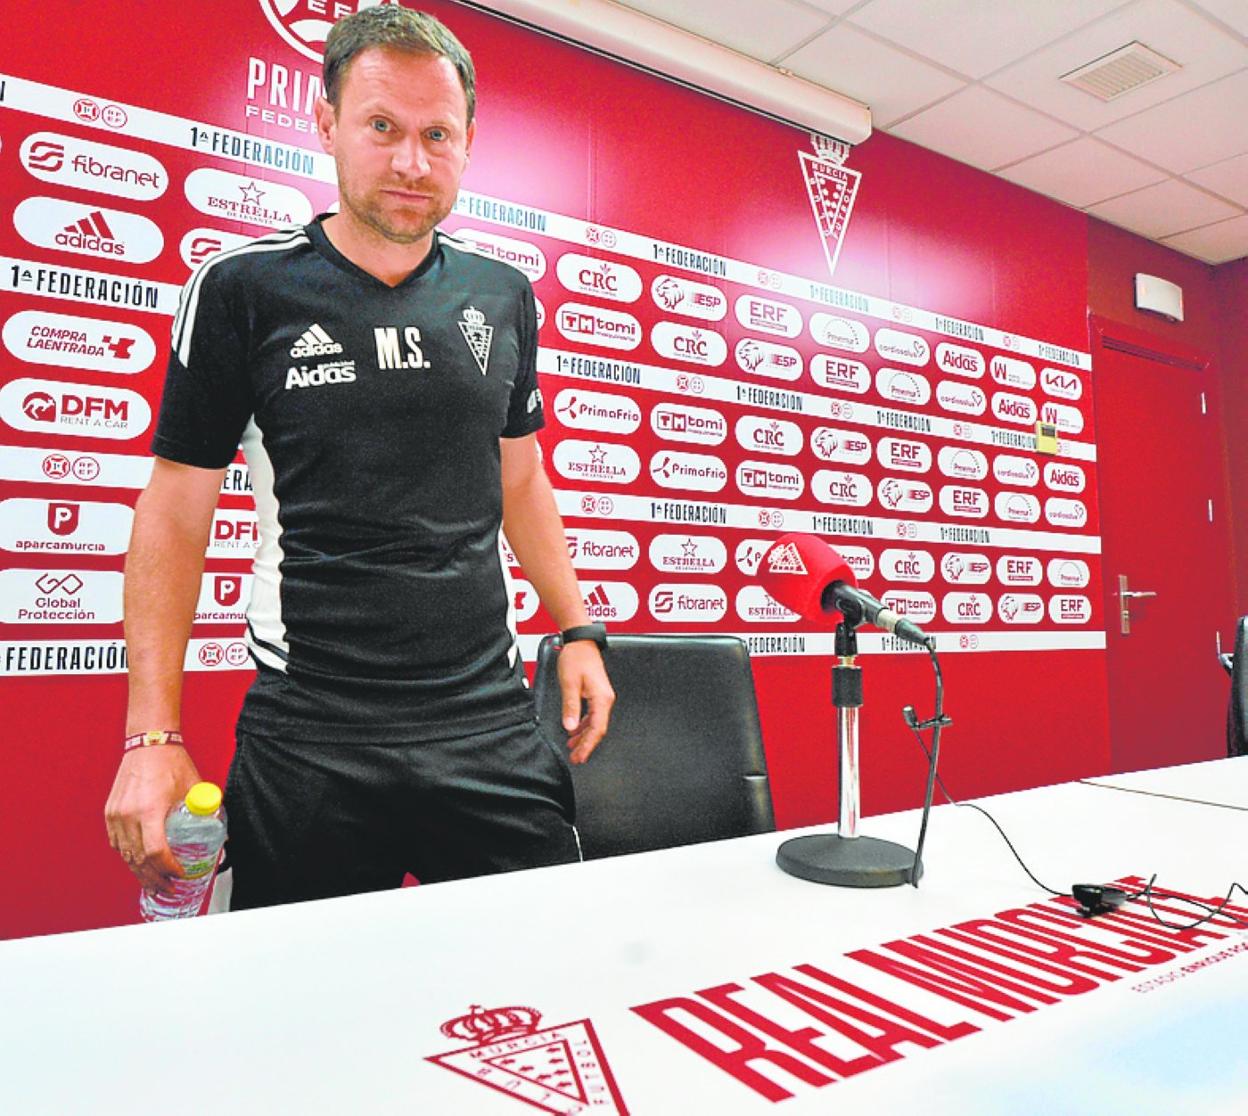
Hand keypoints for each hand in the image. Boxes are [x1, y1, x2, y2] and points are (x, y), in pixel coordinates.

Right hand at [104, 745, 201, 896]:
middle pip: (139, 860)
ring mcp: (116, 816)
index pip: (156, 852)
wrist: (148, 744)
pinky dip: (129, 858)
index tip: (181, 876)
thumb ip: (207, 813)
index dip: (168, 869)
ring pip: (126, 856)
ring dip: (140, 873)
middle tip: (170, 891)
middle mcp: (128, 816)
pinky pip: (118, 844)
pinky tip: (139, 866)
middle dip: (155, 880)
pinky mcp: (110, 813)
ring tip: (155, 885)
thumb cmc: (172, 763)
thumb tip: (223, 837)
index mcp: (150, 810)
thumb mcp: (194, 789)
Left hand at [558, 641, 614, 764]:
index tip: (580, 757)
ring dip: (584, 736)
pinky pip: (592, 715)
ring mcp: (602, 697)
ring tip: (573, 748)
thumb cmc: (577, 658)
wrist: (581, 642)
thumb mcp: (569, 684)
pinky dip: (583, 725)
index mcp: (602, 698)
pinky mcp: (597, 694)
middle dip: (587, 745)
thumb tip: (570, 727)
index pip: (597, 729)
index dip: (588, 745)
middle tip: (576, 758)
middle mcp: (605, 699)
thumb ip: (570, 707)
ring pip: (595, 723)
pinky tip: (575, 731)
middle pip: (598, 729)